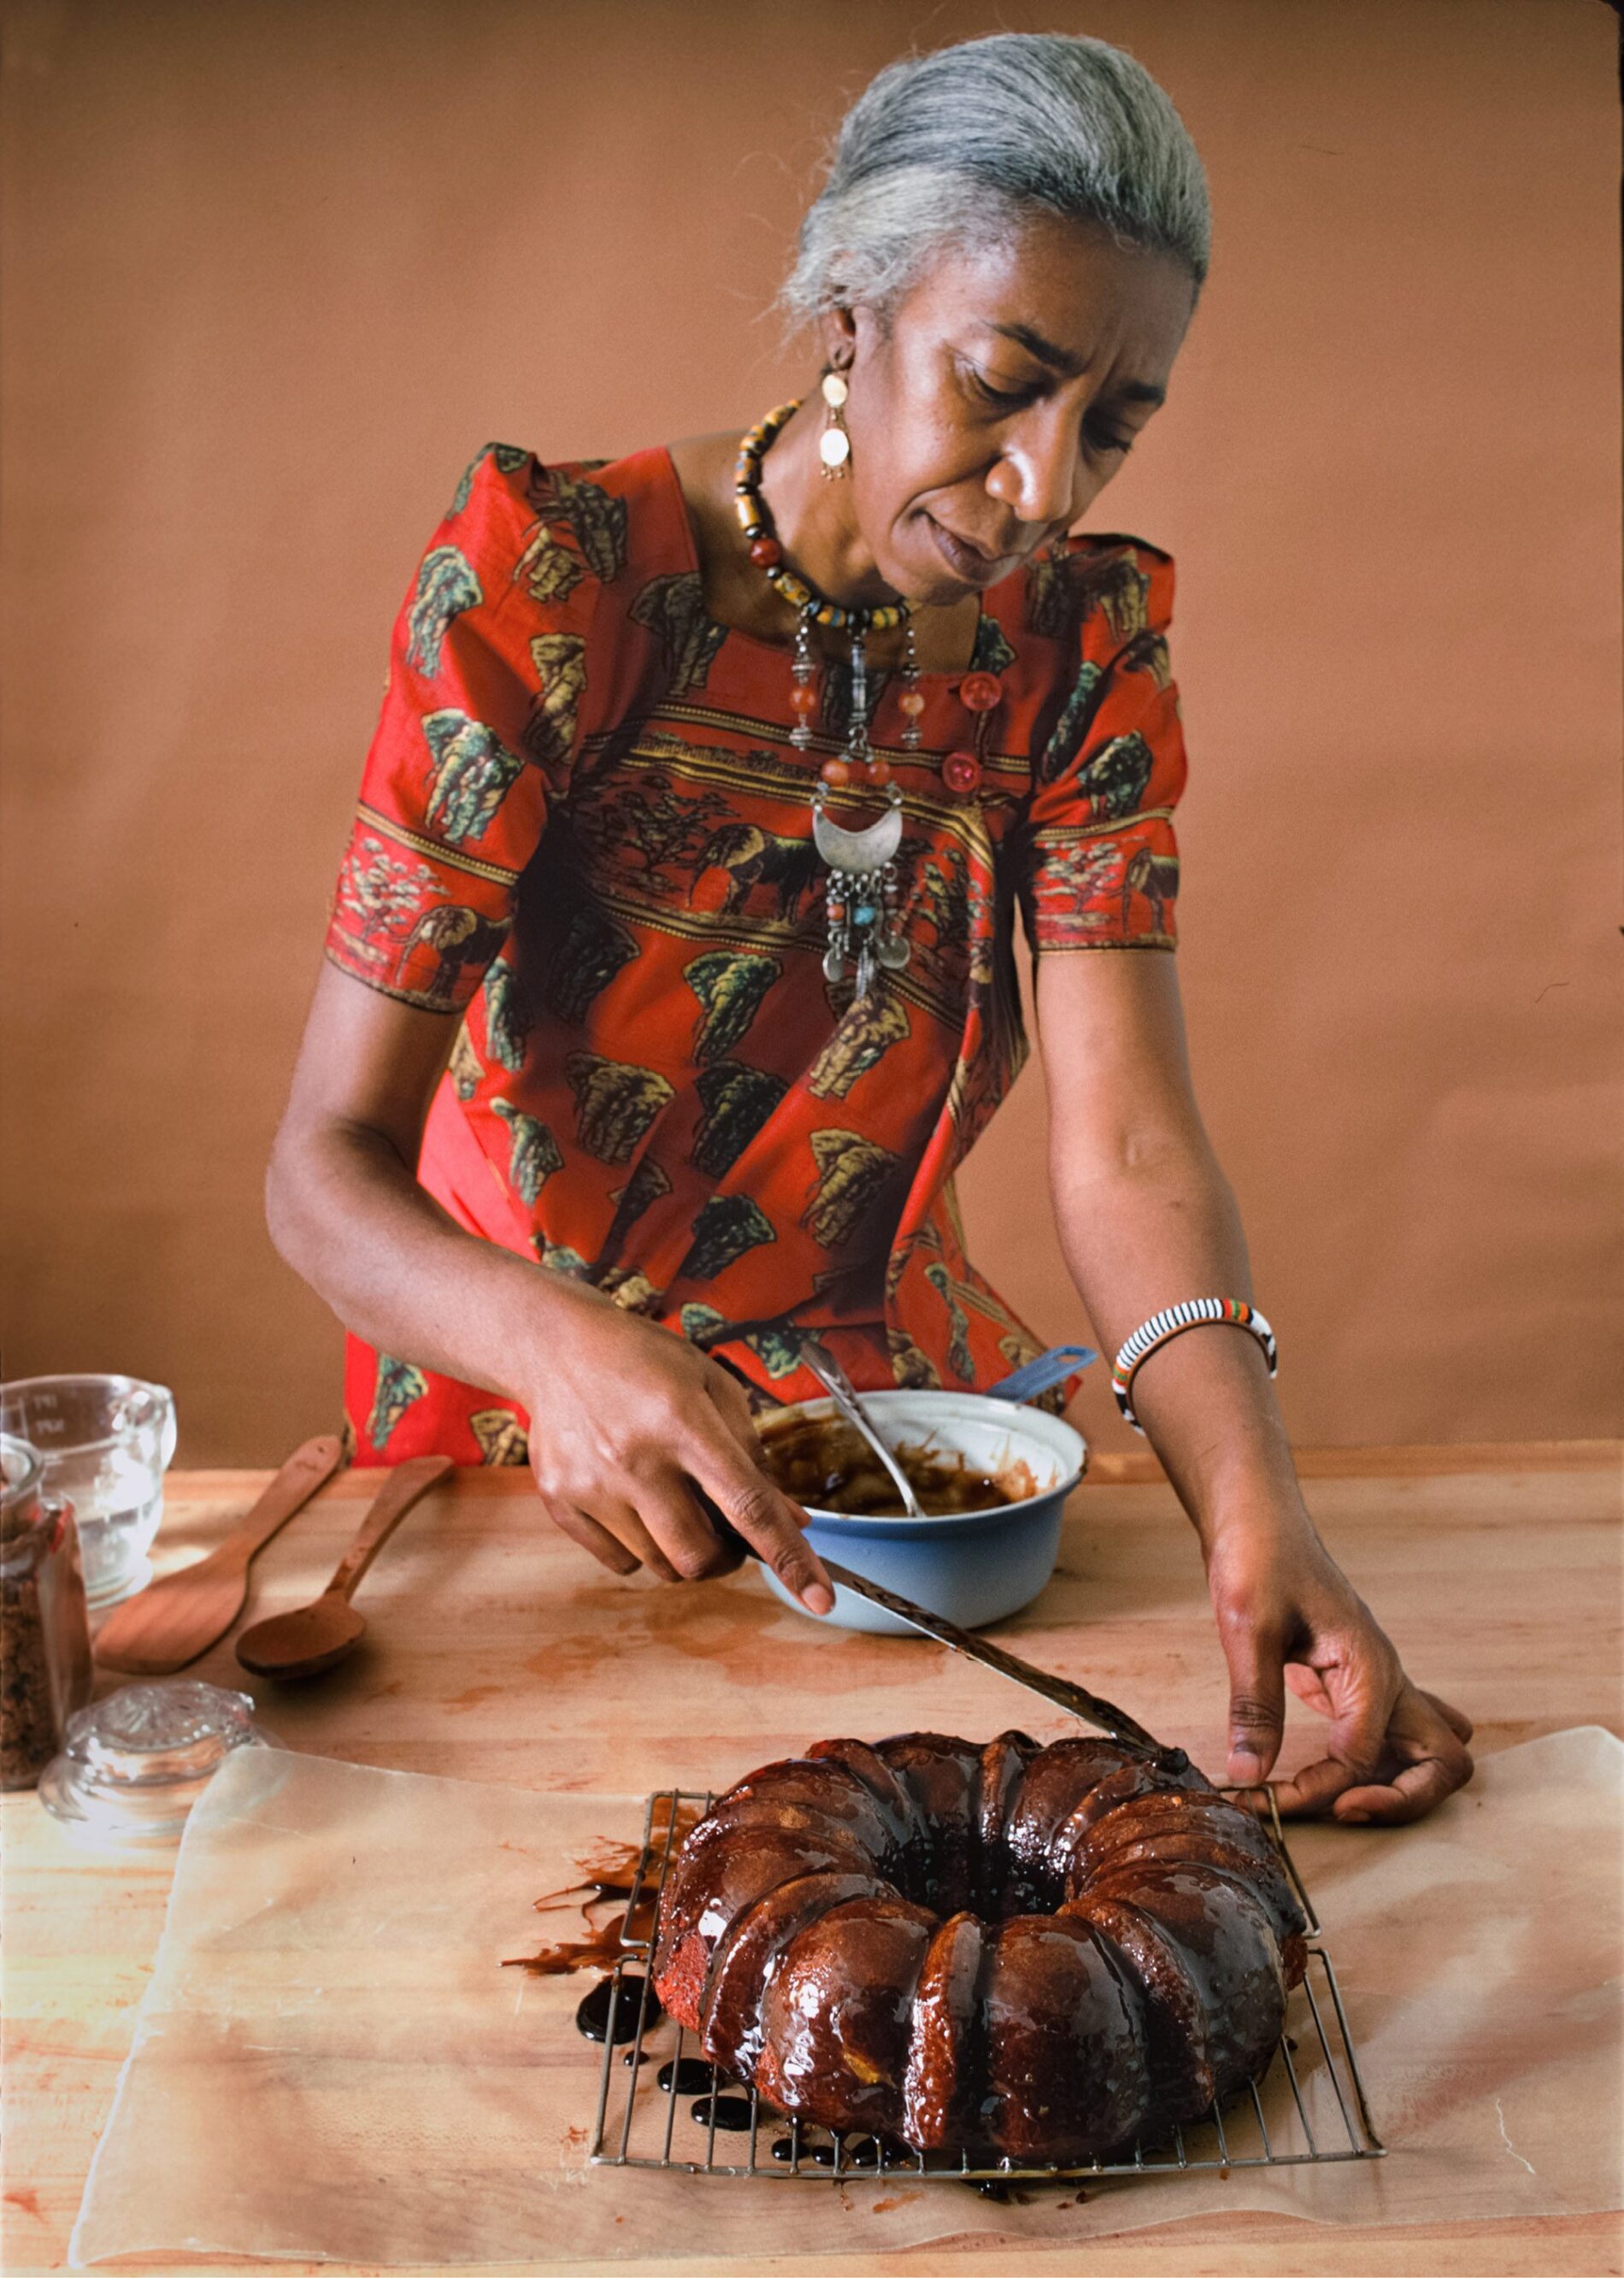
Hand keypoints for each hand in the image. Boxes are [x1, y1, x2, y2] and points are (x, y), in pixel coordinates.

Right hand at [521, 1286, 833, 1613]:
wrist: (556, 1347)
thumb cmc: (645, 1362)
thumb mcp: (711, 1388)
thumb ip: (753, 1456)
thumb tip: (792, 1521)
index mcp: (684, 1422)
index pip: (748, 1505)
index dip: (789, 1557)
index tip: (820, 1599)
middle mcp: (636, 1458)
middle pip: (700, 1555)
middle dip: (728, 1558)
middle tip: (728, 1534)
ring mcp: (592, 1485)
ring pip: (660, 1567)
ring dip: (685, 1555)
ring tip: (676, 1508)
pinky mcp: (561, 1501)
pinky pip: (619, 1563)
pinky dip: (641, 1551)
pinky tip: (635, 1506)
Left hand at [1205, 1507, 1473, 1823]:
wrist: (1258, 1517)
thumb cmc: (1258, 1557)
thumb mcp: (1248, 1628)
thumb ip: (1254, 1705)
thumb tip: (1248, 1776)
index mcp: (1370, 1667)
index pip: (1362, 1760)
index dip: (1317, 1790)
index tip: (1265, 1800)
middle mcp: (1388, 1679)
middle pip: (1441, 1765)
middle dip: (1398, 1803)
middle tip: (1335, 1812)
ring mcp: (1379, 1683)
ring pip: (1426, 1756)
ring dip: (1395, 1790)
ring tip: (1330, 1803)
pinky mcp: (1357, 1686)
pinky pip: (1391, 1741)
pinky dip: (1372, 1771)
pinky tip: (1327, 1778)